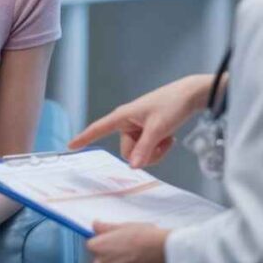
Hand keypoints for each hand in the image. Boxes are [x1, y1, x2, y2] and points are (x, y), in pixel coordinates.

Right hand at [69, 74, 213, 166]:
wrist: (192, 95)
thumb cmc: (172, 105)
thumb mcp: (159, 129)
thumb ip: (145, 149)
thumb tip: (132, 167)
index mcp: (123, 116)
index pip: (98, 128)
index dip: (84, 138)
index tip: (70, 145)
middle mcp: (127, 122)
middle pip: (127, 151)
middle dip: (144, 153)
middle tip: (162, 142)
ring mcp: (138, 127)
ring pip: (138, 153)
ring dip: (154, 151)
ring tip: (168, 138)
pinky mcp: (148, 130)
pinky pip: (147, 148)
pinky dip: (159, 147)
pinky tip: (169, 138)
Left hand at [87, 221, 168, 262]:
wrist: (163, 252)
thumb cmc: (143, 237)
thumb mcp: (122, 226)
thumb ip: (105, 227)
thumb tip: (95, 225)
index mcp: (97, 247)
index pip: (92, 245)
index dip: (104, 242)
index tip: (115, 241)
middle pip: (99, 260)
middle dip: (110, 255)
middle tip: (126, 249)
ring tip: (132, 257)